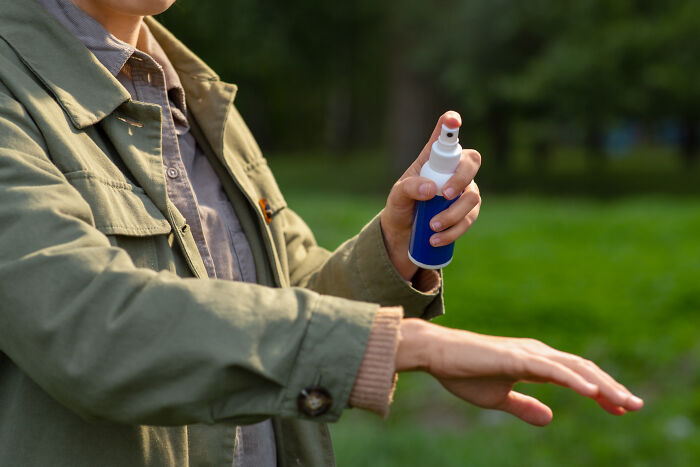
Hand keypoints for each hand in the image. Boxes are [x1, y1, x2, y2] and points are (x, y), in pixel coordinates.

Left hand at [380, 111, 481, 280]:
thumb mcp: (397, 196)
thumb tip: (432, 189)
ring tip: (432, 226)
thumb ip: (409, 188)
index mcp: (432, 160)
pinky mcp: (467, 213)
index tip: (452, 119)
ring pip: (473, 196)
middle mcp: (452, 172)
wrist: (402, 237)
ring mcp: (463, 192)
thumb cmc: (400, 208)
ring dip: (453, 213)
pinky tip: (437, 238)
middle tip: (444, 195)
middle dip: (461, 178)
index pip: (444, 138)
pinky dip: (454, 230)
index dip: (450, 125)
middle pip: (472, 161)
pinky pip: (470, 218)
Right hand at [396, 319, 643, 425]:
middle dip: (611, 387)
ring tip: (624, 401)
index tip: (620, 408)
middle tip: (636, 405)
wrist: (436, 354)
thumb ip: (524, 406)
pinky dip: (575, 379)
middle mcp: (537, 353)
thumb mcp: (498, 398)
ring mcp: (528, 353)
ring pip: (574, 367)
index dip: (600, 391)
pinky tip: (591, 391)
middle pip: (583, 369)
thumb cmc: (463, 373)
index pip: (575, 375)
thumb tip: (550, 418)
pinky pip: (552, 370)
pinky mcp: (516, 357)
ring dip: (602, 384)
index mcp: (533, 362)